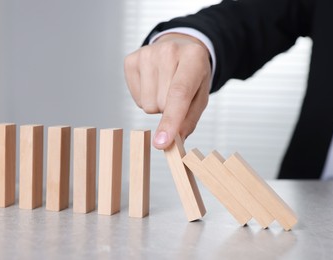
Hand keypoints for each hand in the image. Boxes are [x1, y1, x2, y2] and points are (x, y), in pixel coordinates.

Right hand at [124, 33, 211, 149]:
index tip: (162, 143)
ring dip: (156, 104)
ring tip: (164, 88)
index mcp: (194, 57)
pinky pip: (136, 99)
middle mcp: (169, 50)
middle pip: (162, 103)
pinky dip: (144, 98)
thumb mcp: (201, 96)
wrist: (180, 49)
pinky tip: (153, 84)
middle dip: (168, 110)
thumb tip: (171, 142)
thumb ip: (189, 120)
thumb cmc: (193, 76)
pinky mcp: (131, 60)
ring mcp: (147, 53)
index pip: (179, 93)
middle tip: (176, 95)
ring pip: (147, 104)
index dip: (170, 120)